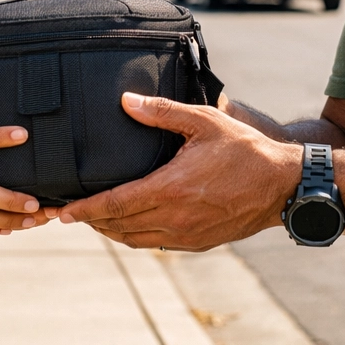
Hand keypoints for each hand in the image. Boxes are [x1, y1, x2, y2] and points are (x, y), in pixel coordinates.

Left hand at [56, 92, 300, 250]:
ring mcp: (187, 235)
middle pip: (119, 226)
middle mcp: (175, 218)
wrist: (283, 186)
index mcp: (171, 189)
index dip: (85, 210)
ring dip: (111, 231)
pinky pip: (156, 244)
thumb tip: (126, 101)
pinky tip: (129, 224)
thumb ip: (163, 111)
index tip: (62, 212)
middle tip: (67, 212)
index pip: (115, 204)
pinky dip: (135, 236)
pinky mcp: (198, 243)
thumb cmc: (245, 150)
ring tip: (93, 218)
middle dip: (91, 221)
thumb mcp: (204, 121)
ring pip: (135, 240)